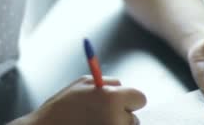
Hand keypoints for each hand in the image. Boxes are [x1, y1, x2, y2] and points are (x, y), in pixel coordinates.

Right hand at [16, 75, 145, 124]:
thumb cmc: (63, 106)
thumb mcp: (83, 83)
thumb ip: (108, 82)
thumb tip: (123, 85)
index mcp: (113, 98)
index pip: (140, 98)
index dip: (129, 99)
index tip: (120, 101)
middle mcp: (117, 119)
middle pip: (134, 117)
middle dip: (122, 115)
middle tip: (102, 114)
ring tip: (94, 123)